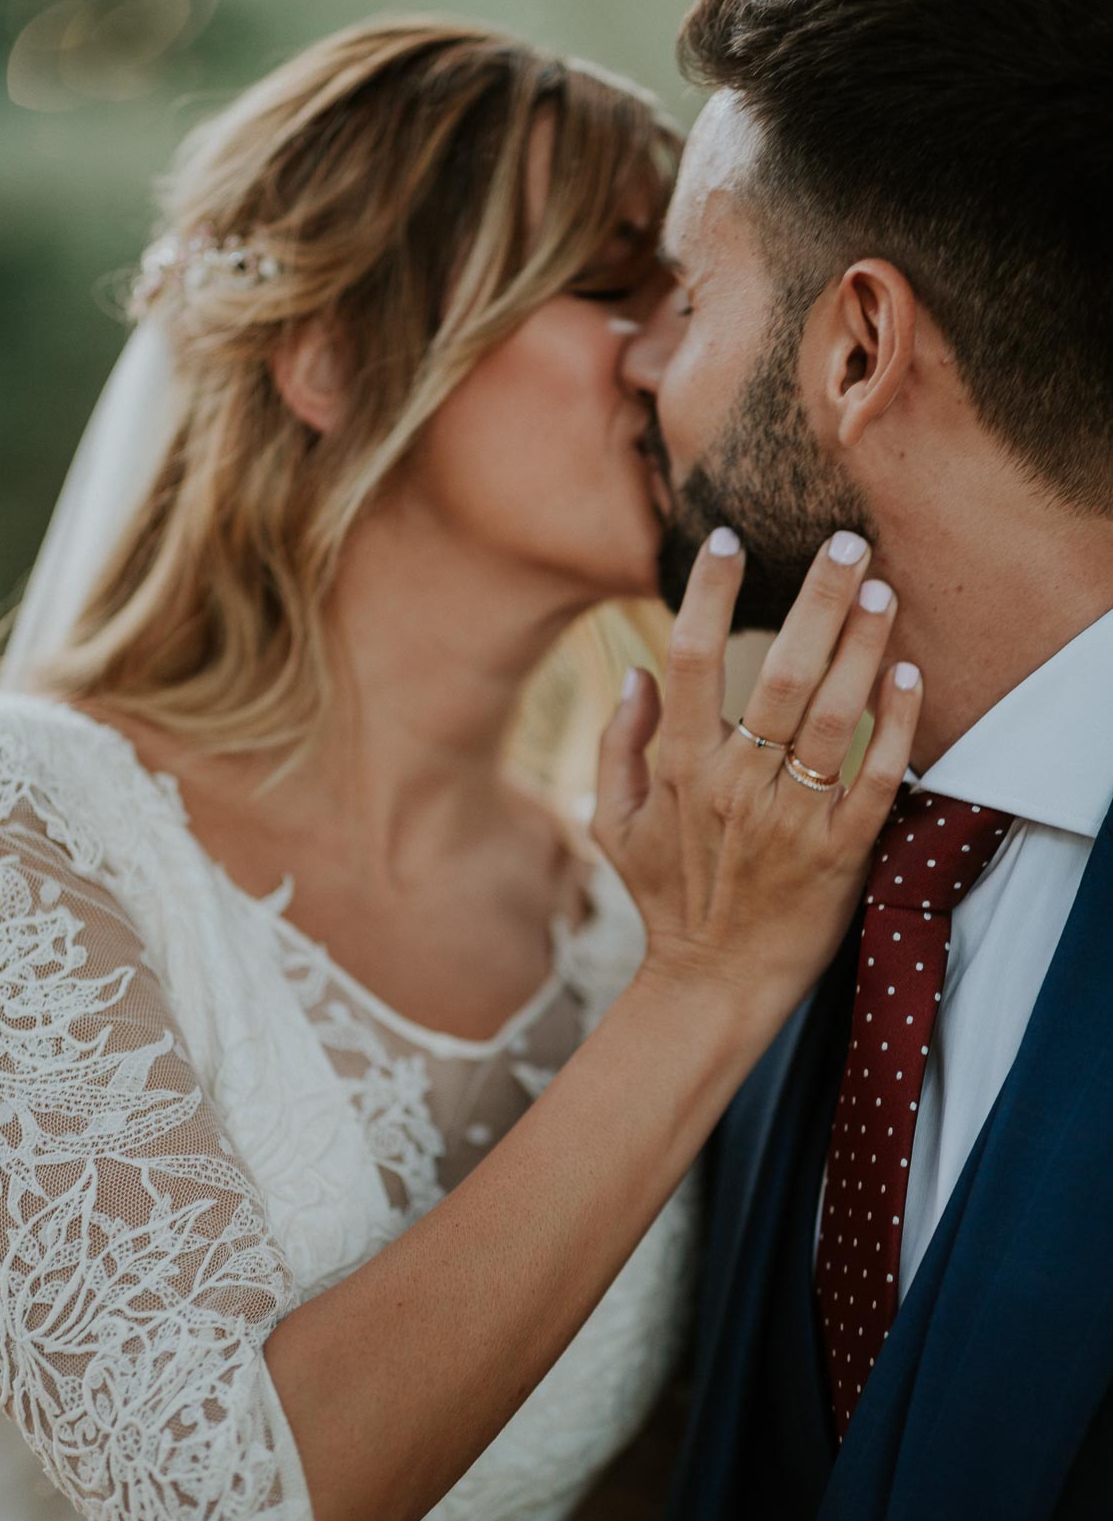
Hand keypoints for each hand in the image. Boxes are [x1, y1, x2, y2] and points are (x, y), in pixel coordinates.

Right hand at [592, 530, 919, 1027]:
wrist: (715, 981)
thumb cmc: (667, 896)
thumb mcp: (612, 823)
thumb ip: (619, 744)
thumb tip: (638, 671)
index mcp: (680, 770)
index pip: (692, 660)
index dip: (708, 594)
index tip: (727, 539)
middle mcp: (736, 786)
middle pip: (780, 674)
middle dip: (815, 601)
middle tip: (845, 543)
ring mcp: (791, 820)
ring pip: (833, 718)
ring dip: (862, 648)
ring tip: (882, 590)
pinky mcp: (840, 853)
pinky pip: (875, 780)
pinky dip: (896, 727)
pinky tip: (909, 675)